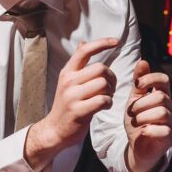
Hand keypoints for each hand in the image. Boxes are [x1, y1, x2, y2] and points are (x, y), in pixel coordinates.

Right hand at [25, 38, 117, 169]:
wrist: (55, 129)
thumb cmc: (66, 105)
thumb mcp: (68, 81)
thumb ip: (77, 63)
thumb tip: (83, 42)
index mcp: (67, 72)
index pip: (85, 51)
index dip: (102, 43)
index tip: (116, 41)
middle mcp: (68, 82)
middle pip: (100, 68)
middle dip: (111, 77)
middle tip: (110, 87)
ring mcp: (72, 96)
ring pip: (103, 84)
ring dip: (111, 92)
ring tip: (106, 98)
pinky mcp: (78, 111)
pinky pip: (102, 100)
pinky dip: (108, 103)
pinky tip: (104, 106)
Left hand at [124, 60, 171, 171]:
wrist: (136, 146)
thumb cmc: (137, 122)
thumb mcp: (134, 100)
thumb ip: (139, 84)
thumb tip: (143, 61)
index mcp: (163, 96)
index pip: (164, 80)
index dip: (150, 79)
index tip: (137, 85)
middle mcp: (171, 108)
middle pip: (160, 97)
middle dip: (141, 103)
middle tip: (130, 111)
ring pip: (162, 112)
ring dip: (143, 117)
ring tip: (134, 122)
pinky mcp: (170, 137)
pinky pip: (164, 130)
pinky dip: (150, 130)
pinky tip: (142, 132)